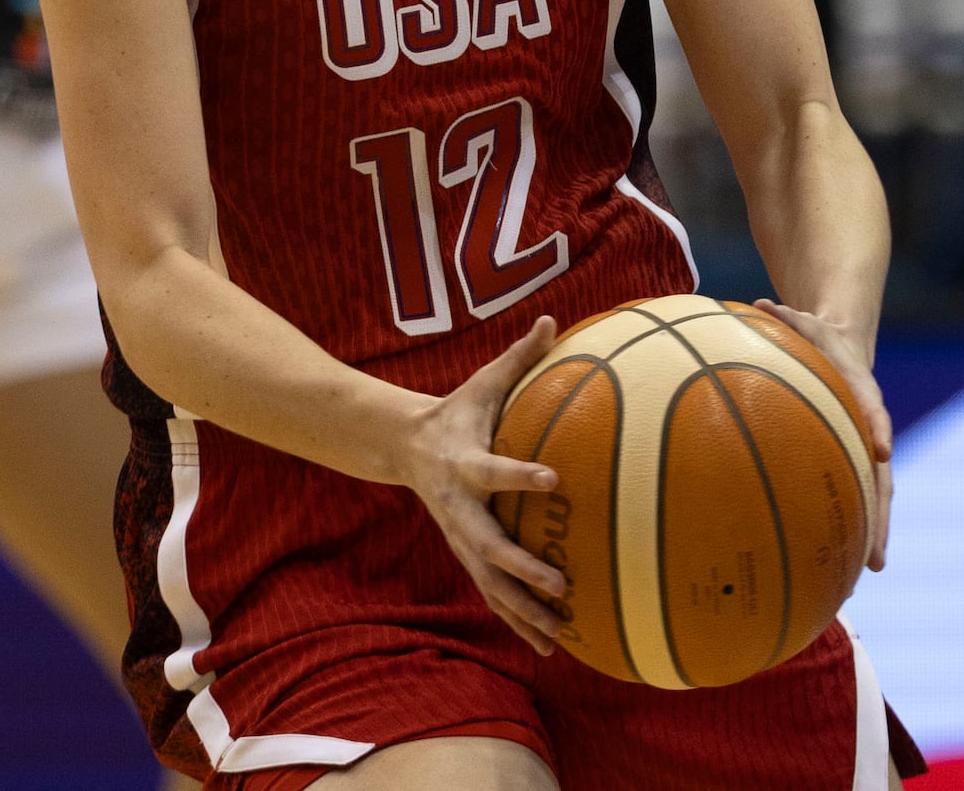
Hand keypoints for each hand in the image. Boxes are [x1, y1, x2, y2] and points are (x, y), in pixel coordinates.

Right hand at [395, 316, 570, 654]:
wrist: (402, 446)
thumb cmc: (456, 410)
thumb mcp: (481, 382)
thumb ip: (518, 356)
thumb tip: (552, 318)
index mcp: (465, 463)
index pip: (493, 470)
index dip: (520, 474)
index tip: (554, 477)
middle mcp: (459, 508)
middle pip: (489, 545)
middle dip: (523, 569)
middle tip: (561, 584)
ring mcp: (460, 536)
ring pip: (490, 581)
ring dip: (523, 609)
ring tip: (560, 632)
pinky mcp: (465, 553)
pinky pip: (491, 593)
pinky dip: (517, 619)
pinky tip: (548, 645)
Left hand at [756, 300, 893, 574]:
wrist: (844, 347)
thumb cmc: (817, 337)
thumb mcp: (804, 321)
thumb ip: (786, 317)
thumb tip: (759, 304)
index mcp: (861, 391)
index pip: (874, 410)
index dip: (879, 428)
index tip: (882, 450)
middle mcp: (869, 429)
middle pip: (880, 475)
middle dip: (880, 515)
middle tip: (877, 555)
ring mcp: (863, 450)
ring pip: (872, 498)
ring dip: (870, 536)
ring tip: (862, 577)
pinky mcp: (851, 462)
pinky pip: (851, 497)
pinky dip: (849, 528)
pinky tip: (835, 565)